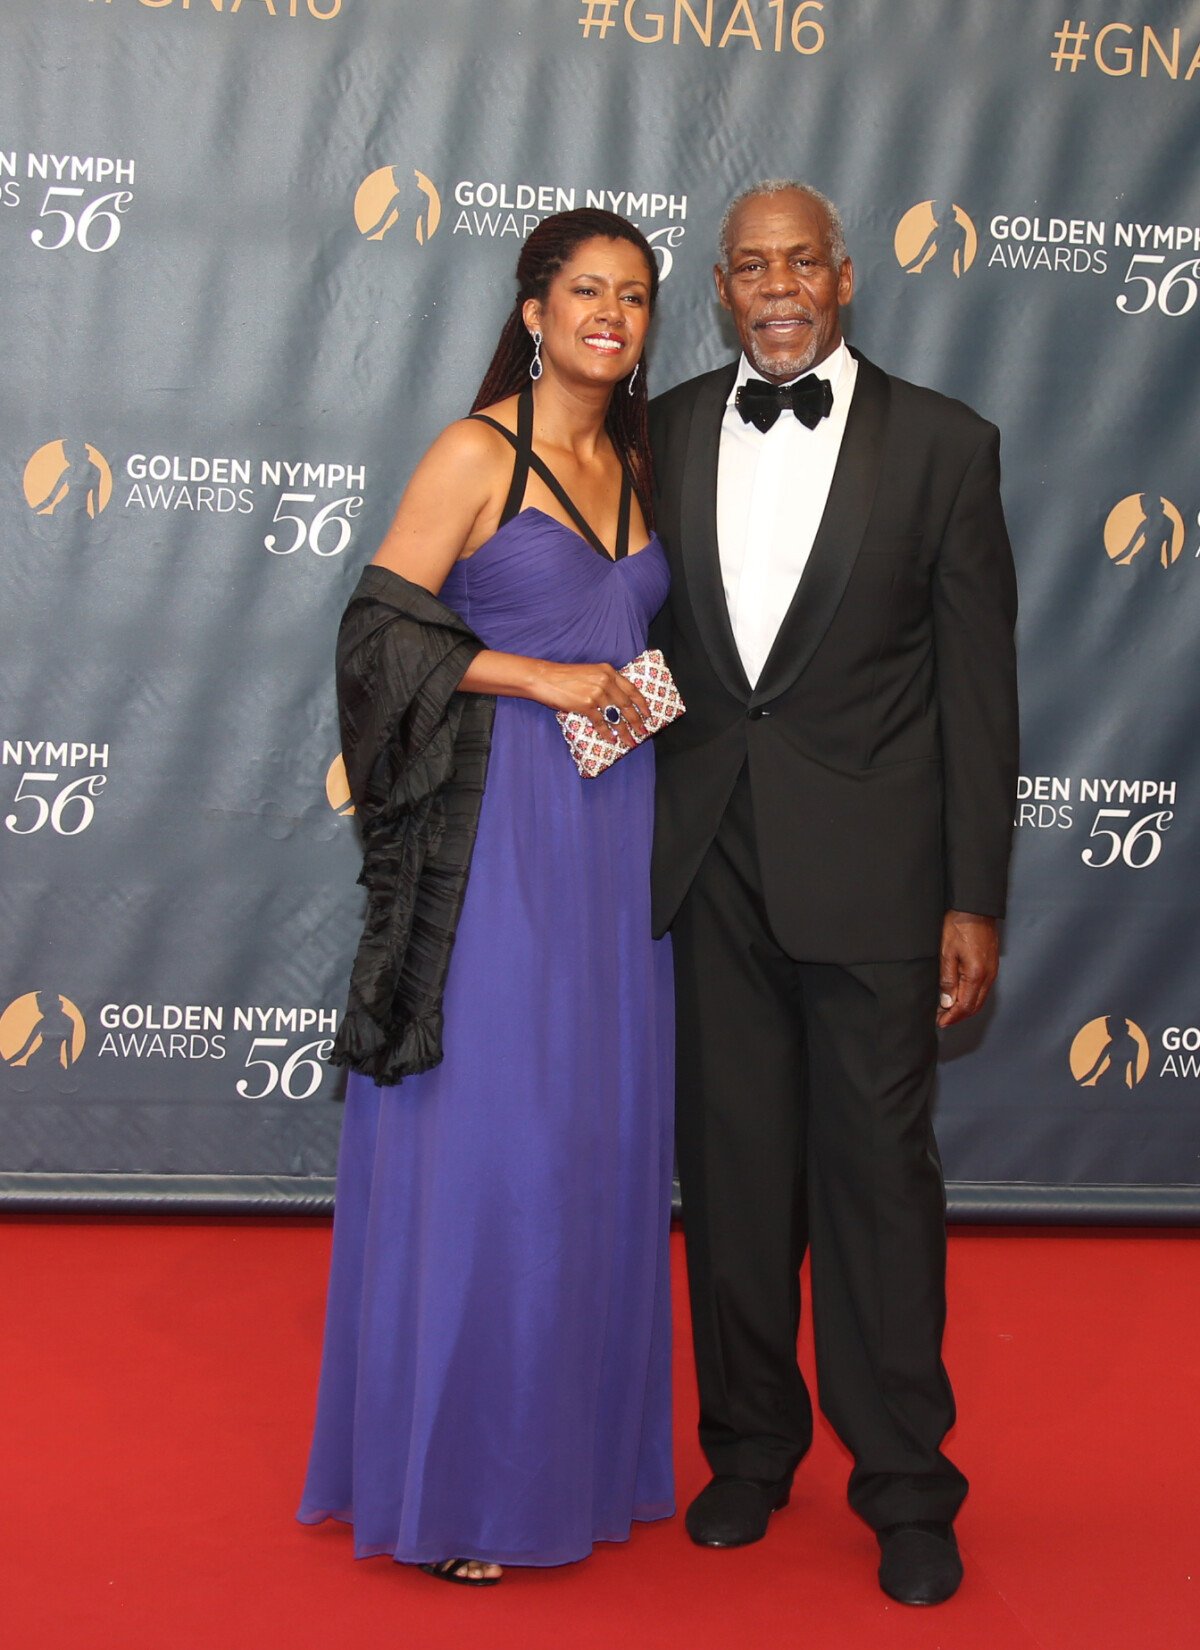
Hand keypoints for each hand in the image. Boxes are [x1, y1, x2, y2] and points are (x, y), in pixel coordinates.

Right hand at [529, 661, 650, 747]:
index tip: (648, 714)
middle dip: (636, 721)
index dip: (642, 703)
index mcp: (608, 671)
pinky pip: (601, 722)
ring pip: (616, 716)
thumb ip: (604, 682)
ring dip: (624, 731)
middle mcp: (605, 681)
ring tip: (630, 741)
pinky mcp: (586, 705)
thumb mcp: (589, 673)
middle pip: (627, 705)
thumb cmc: (564, 676)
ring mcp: (596, 693)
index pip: (631, 689)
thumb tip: (616, 702)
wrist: (544, 677)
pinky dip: (606, 733)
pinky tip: (611, 740)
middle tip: (643, 732)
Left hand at [937, 910, 998, 1027]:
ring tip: (948, 1010)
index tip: (940, 1022)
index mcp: (976, 975)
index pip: (965, 1006)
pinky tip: (960, 995)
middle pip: (975, 1006)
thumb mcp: (946, 953)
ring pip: (980, 999)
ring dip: (965, 1008)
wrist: (975, 908)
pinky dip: (971, 997)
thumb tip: (947, 1002)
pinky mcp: (992, 965)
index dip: (952, 1017)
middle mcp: (988, 976)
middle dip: (958, 1016)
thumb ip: (947, 980)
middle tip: (942, 1019)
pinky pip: (983, 989)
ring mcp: (992, 971)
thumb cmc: (959, 926)